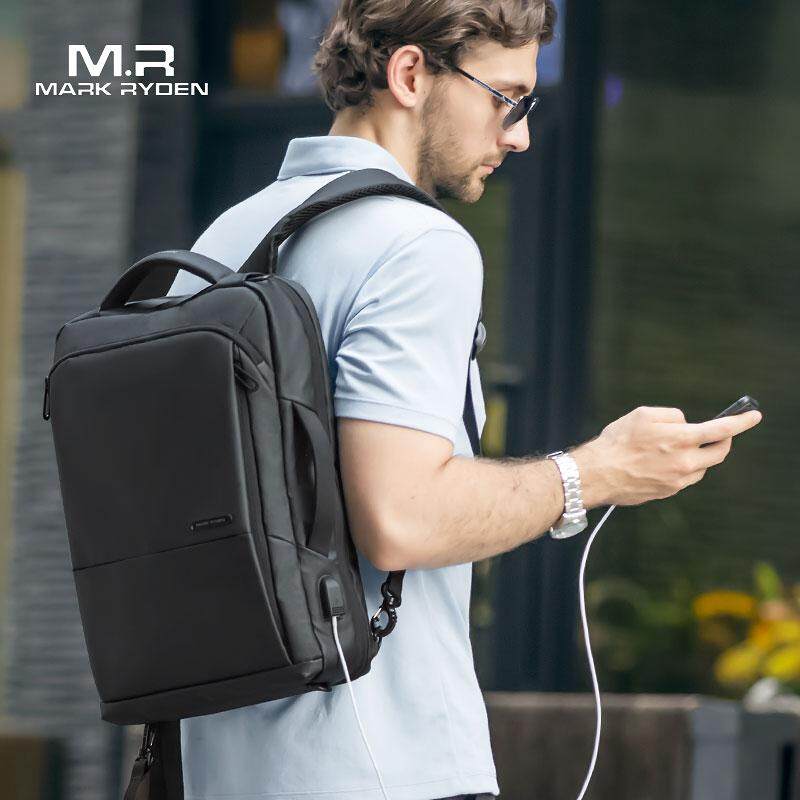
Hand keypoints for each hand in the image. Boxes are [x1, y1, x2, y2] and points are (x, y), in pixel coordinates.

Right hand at [573, 406, 762, 507]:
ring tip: (674, 448)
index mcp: (681, 439)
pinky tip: (661, 462)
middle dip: (723, 441)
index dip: (742, 422)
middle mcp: (684, 462)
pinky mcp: (668, 492)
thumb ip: (672, 415)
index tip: (754, 416)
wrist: (597, 474)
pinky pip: (685, 478)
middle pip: (719, 452)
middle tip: (718, 434)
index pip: (722, 430)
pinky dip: (682, 468)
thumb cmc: (617, 441)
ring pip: (702, 467)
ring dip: (699, 456)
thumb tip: (686, 424)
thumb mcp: (643, 414)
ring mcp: (678, 480)